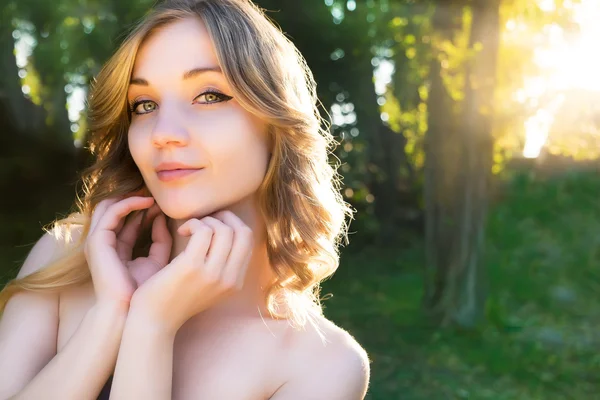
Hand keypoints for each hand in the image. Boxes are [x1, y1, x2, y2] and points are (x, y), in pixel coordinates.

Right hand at [84, 196, 171, 308]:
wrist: (128, 312)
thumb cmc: (143, 292)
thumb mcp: (156, 261)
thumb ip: (160, 240)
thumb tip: (163, 218)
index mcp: (116, 247)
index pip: (127, 219)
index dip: (146, 209)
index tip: (165, 203)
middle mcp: (103, 241)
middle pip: (115, 209)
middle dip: (136, 198)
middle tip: (159, 192)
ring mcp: (97, 240)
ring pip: (110, 205)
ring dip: (133, 196)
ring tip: (154, 194)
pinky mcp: (97, 241)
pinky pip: (112, 212)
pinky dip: (130, 203)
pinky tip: (148, 202)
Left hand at [129, 211, 253, 334]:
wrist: (154, 321)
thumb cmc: (177, 299)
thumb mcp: (209, 286)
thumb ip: (223, 265)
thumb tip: (228, 231)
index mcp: (236, 283)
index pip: (249, 242)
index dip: (234, 225)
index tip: (215, 224)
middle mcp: (230, 279)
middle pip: (243, 232)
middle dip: (225, 218)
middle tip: (205, 221)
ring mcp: (213, 274)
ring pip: (224, 229)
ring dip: (206, 221)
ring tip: (190, 228)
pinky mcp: (192, 267)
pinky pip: (203, 231)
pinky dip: (193, 223)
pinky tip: (181, 231)